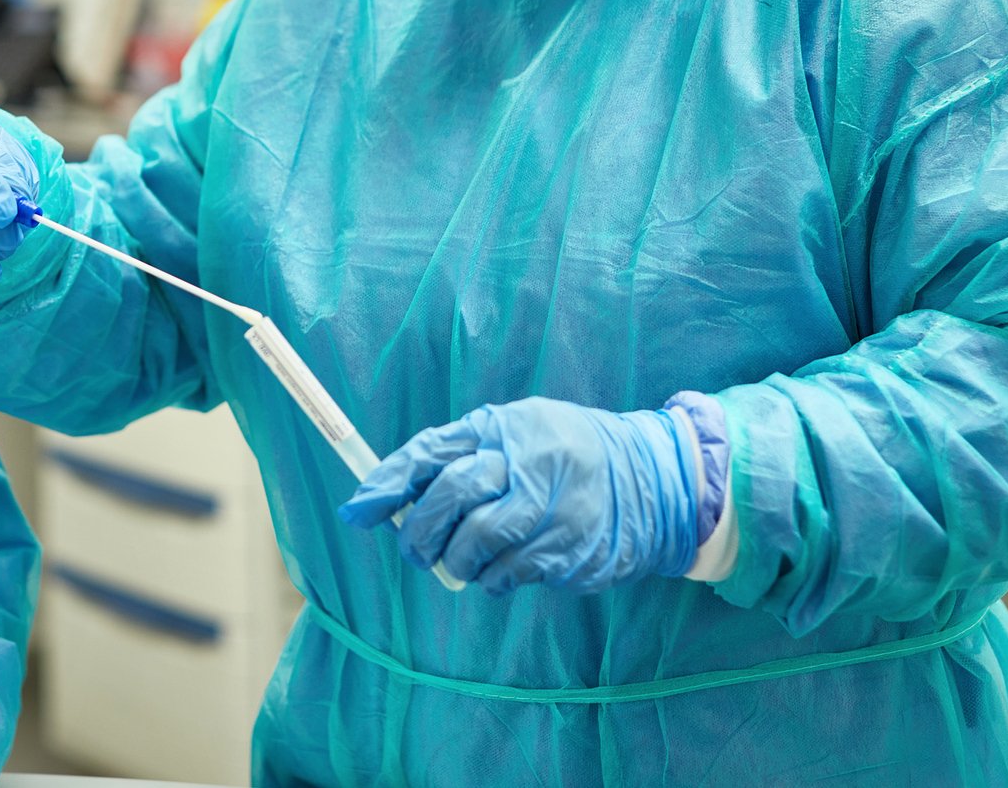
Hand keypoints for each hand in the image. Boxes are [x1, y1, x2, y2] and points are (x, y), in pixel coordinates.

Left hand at [338, 397, 702, 594]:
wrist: (649, 479)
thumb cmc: (561, 455)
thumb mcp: (513, 434)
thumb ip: (456, 456)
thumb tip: (386, 498)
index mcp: (504, 426)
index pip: (432, 451)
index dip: (389, 483)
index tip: (357, 511)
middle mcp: (527, 460)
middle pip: (451, 497)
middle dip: (422, 533)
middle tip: (417, 551)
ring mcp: (551, 506)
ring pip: (475, 544)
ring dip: (457, 562)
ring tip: (463, 561)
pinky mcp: (568, 549)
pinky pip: (507, 574)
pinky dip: (492, 580)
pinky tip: (501, 569)